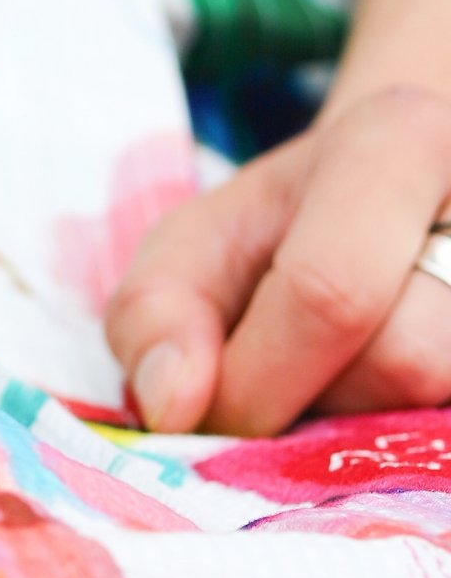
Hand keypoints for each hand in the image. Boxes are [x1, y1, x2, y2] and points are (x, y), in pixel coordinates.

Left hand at [104, 83, 450, 436]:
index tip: (205, 409)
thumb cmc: (293, 224)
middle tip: (297, 365)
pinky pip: (448, 434)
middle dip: (324, 394)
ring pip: (441, 405)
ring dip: (373, 419)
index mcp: (400, 142)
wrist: (410, 201)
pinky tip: (386, 396)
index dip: (255, 379)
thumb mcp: (199, 240)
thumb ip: (155, 312)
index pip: (330, 291)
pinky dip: (408, 436)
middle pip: (405, 359)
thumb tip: (171, 404)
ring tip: (351, 369)